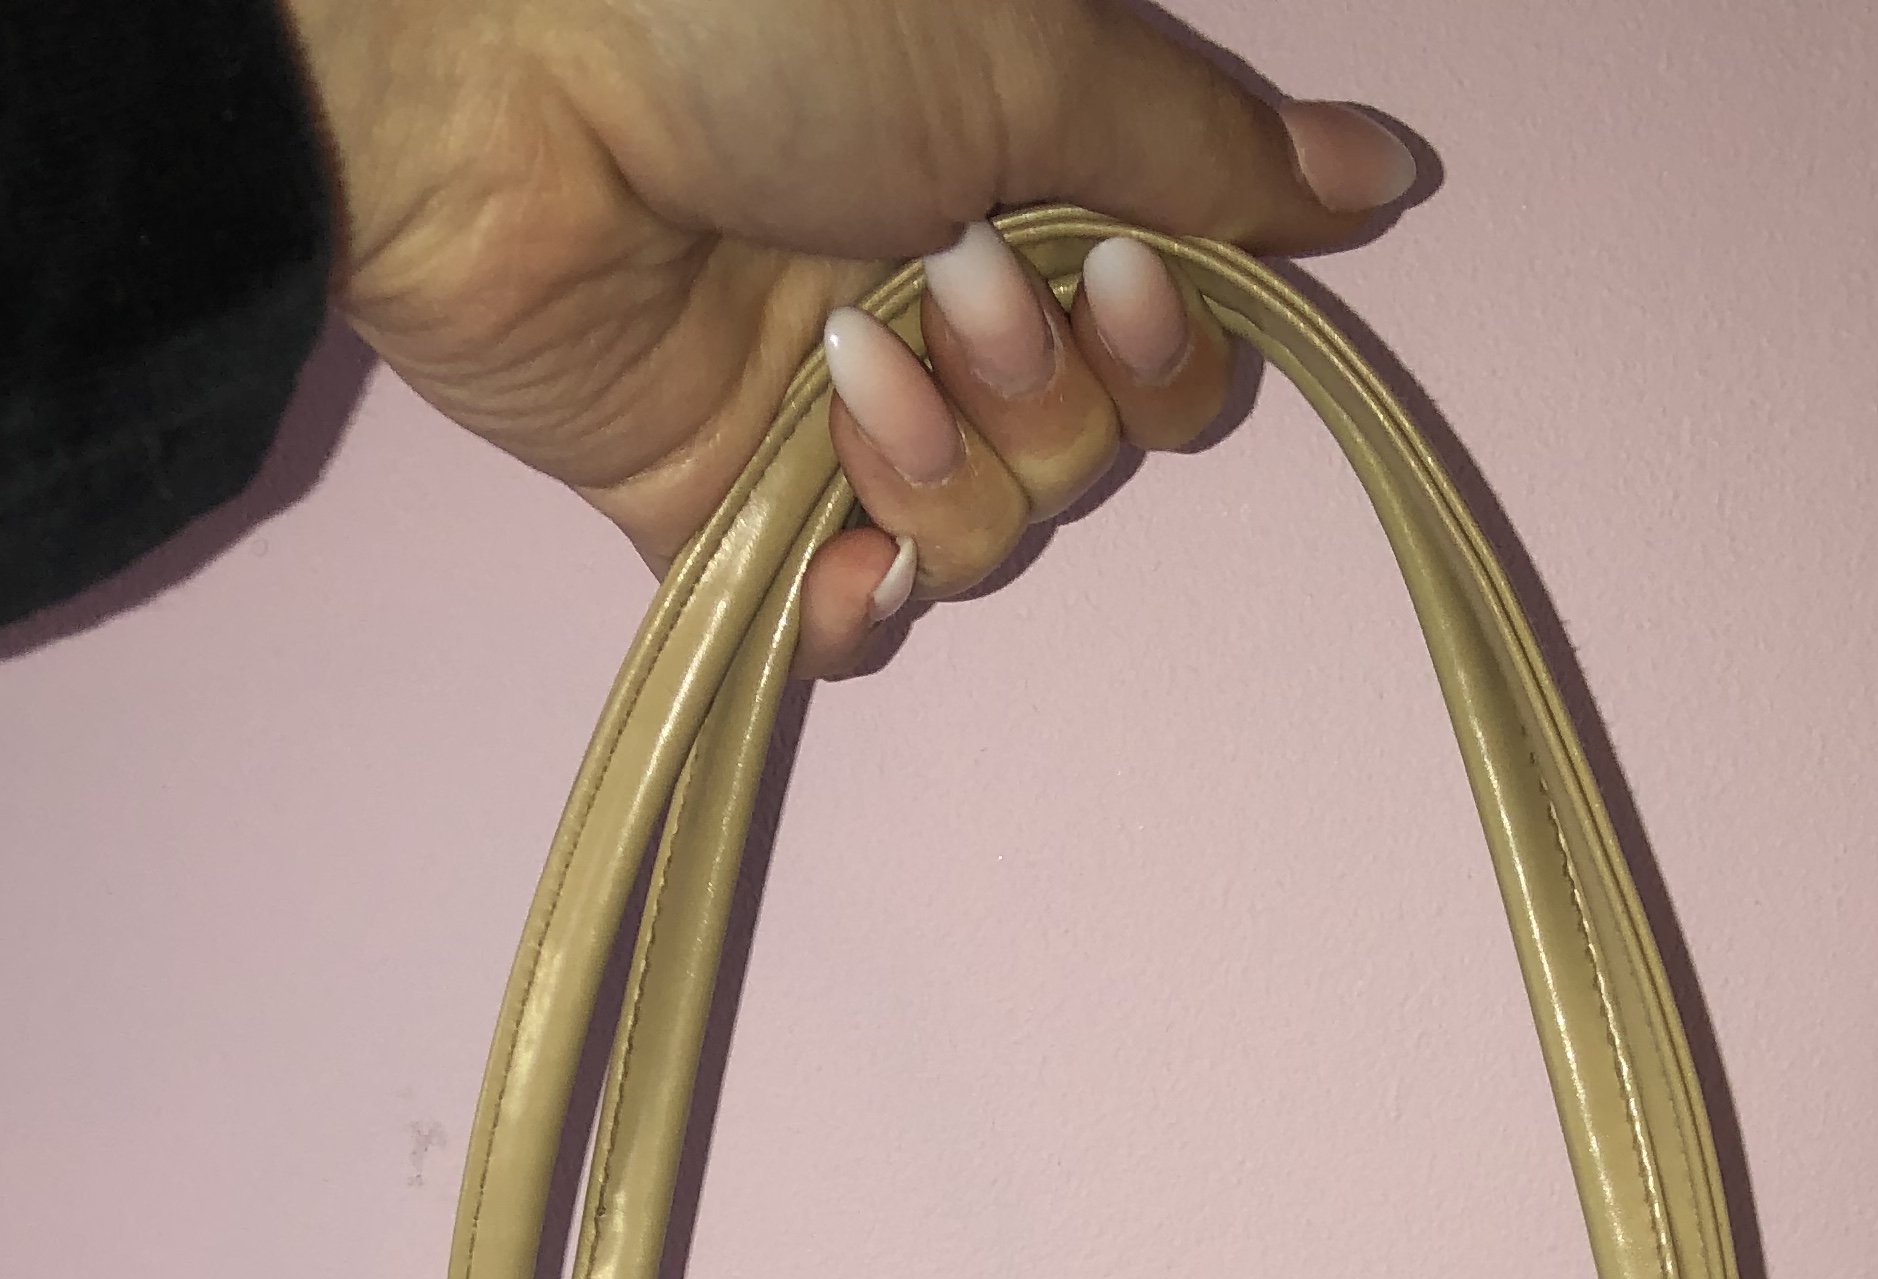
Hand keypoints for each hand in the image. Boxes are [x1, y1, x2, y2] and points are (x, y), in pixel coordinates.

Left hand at [276, 0, 1417, 673]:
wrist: (494, 86)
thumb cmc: (755, 15)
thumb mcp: (1022, 45)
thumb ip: (1203, 145)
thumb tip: (1383, 173)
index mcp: (1012, 176)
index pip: (1166, 332)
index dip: (1169, 344)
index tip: (1117, 274)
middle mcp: (933, 295)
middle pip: (1094, 447)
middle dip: (1049, 391)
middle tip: (957, 287)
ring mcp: (829, 409)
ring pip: (987, 533)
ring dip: (945, 462)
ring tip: (846, 361)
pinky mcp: (724, 507)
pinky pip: (846, 620)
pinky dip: (857, 600)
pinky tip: (837, 546)